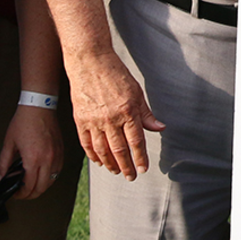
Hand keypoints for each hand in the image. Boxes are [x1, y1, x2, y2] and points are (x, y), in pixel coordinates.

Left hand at [0, 106, 63, 199]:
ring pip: (52, 180)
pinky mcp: (61, 150)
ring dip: (42, 186)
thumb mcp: (9, 143)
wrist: (39, 106)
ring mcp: (57, 155)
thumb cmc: (24, 121)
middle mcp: (48, 159)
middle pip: (42, 187)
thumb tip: (1, 177)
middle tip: (23, 193)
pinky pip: (58, 169)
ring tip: (32, 184)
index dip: (21, 194)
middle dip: (31, 194)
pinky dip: (51, 175)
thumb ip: (3, 164)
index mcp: (33, 159)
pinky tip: (43, 173)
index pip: (29, 186)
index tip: (16, 194)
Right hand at [66, 50, 163, 179]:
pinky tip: (99, 162)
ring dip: (110, 164)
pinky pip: (86, 143)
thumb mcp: (137, 92)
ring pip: (102, 150)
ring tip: (116, 171)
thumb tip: (160, 128)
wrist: (90, 62)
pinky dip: (93, 155)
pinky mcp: (80, 120)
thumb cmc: (116, 75)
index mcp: (127, 111)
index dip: (140, 157)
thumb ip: (146, 113)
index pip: (136, 140)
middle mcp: (110, 118)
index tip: (144, 169)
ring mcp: (93, 120)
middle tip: (131, 177)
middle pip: (119, 149)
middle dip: (126, 166)